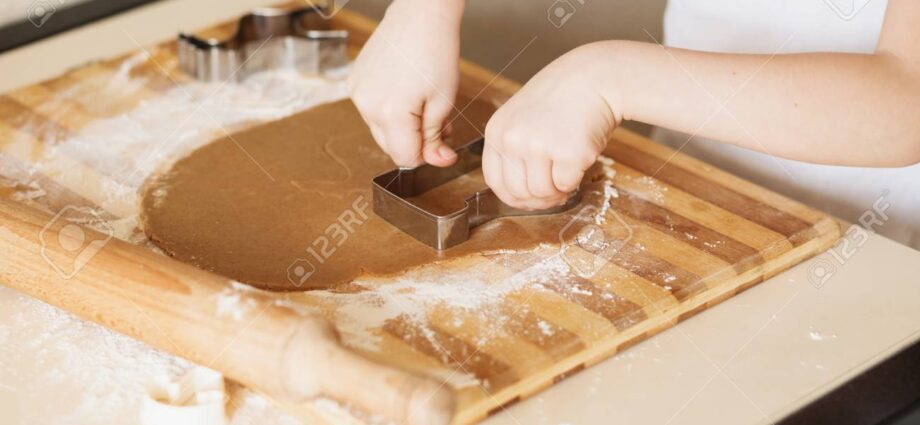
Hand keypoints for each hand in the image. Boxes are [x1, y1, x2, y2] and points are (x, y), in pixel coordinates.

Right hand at [348, 0, 463, 166]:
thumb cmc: (436, 51)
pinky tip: (404, 90)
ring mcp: (357, 93)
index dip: (426, 155)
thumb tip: (437, 161)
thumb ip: (435, 137)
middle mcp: (367, 106)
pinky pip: (371, 110)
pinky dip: (388, 109)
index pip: (405, 158)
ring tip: (421, 102)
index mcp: (390, 113)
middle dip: (415, 140)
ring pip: (381, 130)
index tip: (441, 142)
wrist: (420, 15)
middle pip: (391, 147)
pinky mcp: (354, 82)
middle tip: (436, 119)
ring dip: (401, 126)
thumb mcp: (443, 101)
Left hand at [484, 44, 619, 209]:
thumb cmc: (564, 98)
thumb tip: (523, 194)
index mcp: (497, 130)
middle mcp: (513, 139)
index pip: (494, 181)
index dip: (513, 197)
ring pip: (542, 193)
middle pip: (517, 193)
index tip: (528, 199)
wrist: (597, 77)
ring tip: (568, 169)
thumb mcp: (524, 116)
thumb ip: (516, 149)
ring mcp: (539, 146)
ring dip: (558, 189)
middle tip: (555, 191)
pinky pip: (566, 185)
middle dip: (538, 199)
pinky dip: (576, 179)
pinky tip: (580, 158)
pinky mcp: (568, 154)